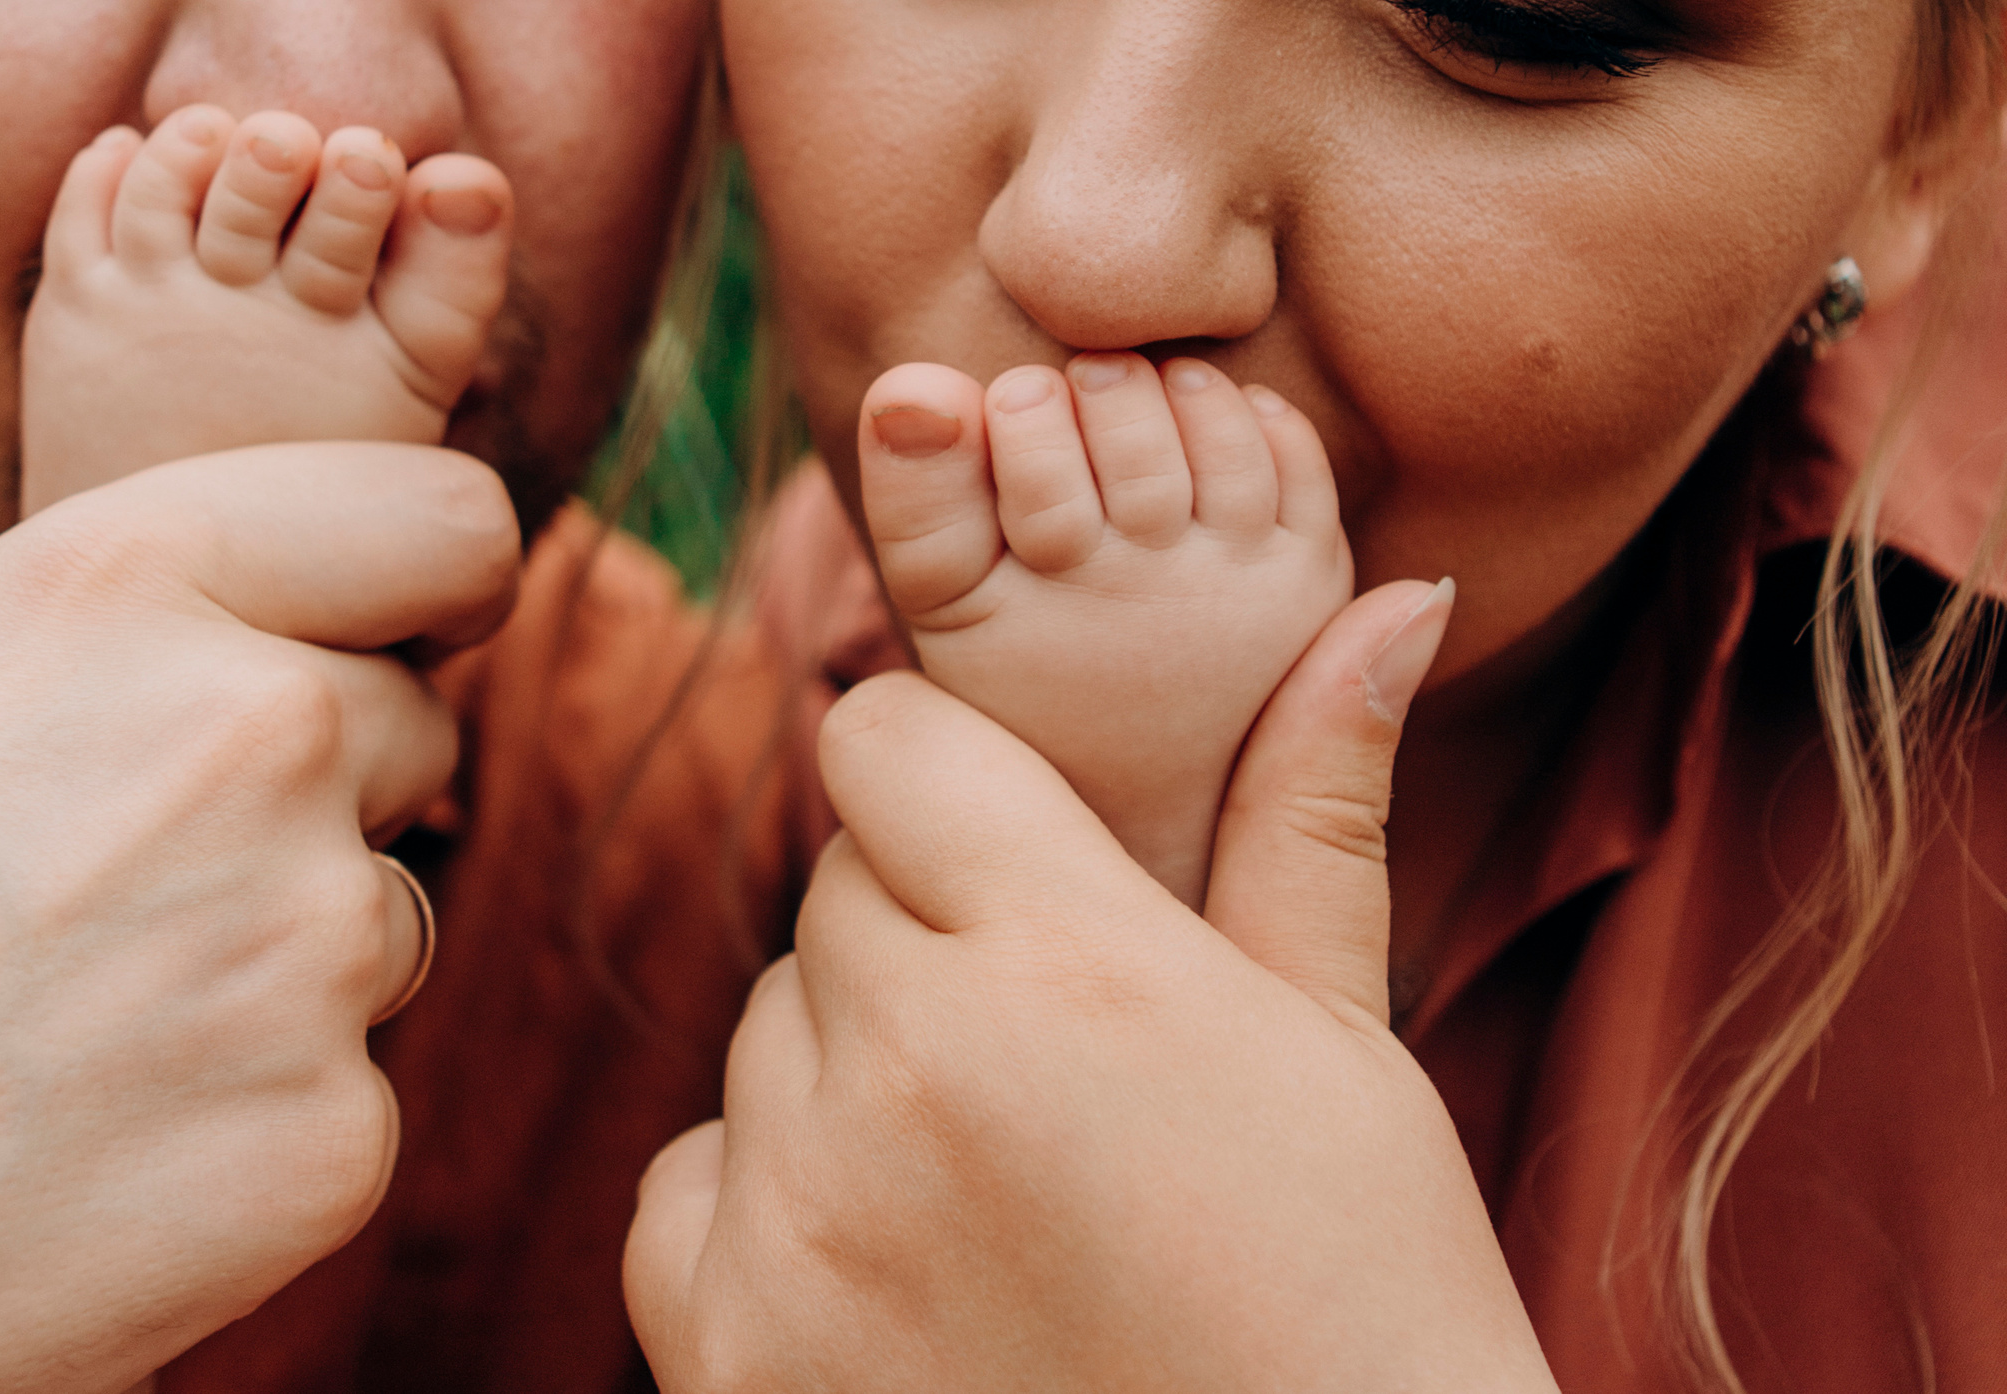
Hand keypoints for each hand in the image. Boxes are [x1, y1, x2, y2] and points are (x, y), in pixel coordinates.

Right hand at [0, 444, 517, 1393]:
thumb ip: (63, 666)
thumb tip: (173, 674)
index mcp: (111, 585)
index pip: (440, 521)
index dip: (422, 583)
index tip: (403, 628)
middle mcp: (249, 734)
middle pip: (413, 725)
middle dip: (323, 790)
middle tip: (134, 891)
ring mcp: (305, 944)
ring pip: (384, 916)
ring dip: (282, 961)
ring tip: (72, 1041)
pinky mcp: (328, 1139)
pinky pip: (350, 1089)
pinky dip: (255, 1123)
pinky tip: (94, 1163)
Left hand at [626, 580, 1560, 1392]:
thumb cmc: (1358, 1308)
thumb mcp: (1351, 1051)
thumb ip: (1311, 813)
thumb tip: (1392, 601)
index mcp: (1071, 966)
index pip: (885, 741)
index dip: (952, 780)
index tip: (1011, 848)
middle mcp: (906, 1072)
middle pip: (832, 895)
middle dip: (924, 942)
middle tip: (1049, 1061)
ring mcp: (800, 1219)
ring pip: (765, 1036)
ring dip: (852, 1075)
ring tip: (999, 1183)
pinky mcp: (726, 1347)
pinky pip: (686, 1184)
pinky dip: (765, 1206)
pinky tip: (899, 1267)